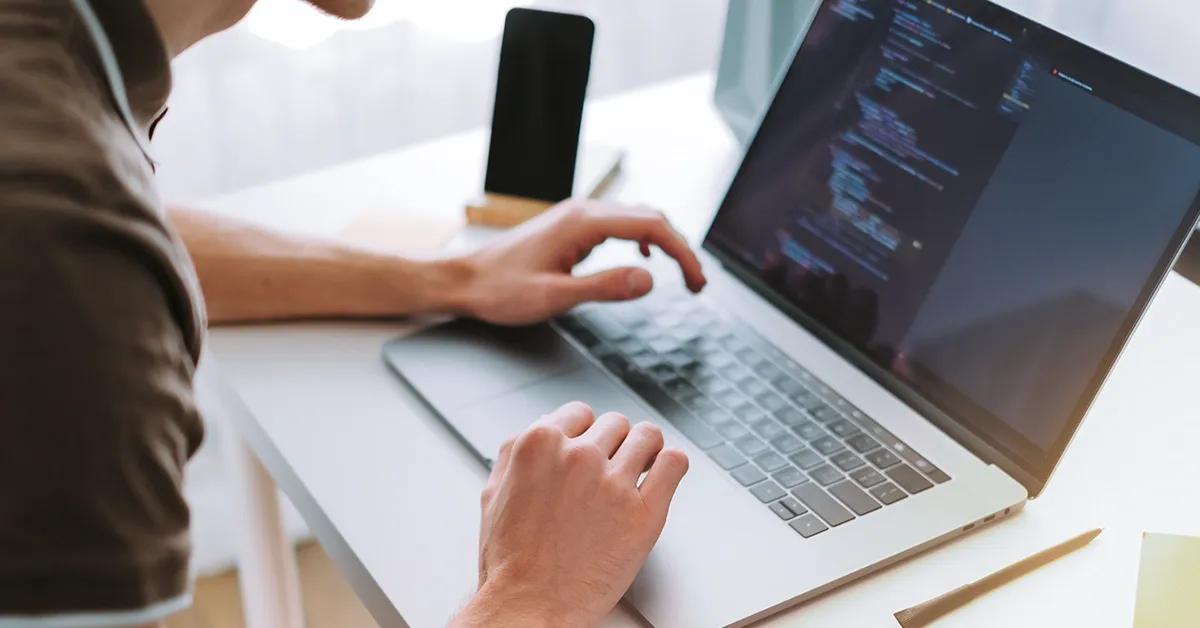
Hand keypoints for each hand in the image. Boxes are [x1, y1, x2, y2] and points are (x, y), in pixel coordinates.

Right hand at [451, 402, 689, 626]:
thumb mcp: (494, 494)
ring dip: (644, 451)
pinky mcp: (645, 512)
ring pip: (647, 436)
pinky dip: (672, 465)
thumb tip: (542, 426)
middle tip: (609, 470)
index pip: (580, 412)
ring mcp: (613, 483)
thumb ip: (516, 453)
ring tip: (640, 470)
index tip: (591, 449)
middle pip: (614, 424)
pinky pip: (674, 463)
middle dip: (612, 445)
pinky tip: (663, 475)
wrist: (529, 607)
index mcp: (539, 444)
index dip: (585, 433)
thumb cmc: (510, 561)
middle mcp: (578, 456)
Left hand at [453, 200, 706, 324]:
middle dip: (680, 248)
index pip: (651, 226)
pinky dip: (641, 237)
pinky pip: (618, 222)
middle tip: (698, 285)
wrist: (465, 280)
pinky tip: (643, 256)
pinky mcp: (571, 225)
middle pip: (650, 217)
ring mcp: (577, 215)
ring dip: (664, 241)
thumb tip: (650, 280)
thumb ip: (605, 287)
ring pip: (636, 217)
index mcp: (583, 223)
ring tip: (681, 274)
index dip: (682, 253)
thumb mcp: (556, 297)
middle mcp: (583, 210)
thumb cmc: (501, 291)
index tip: (697, 282)